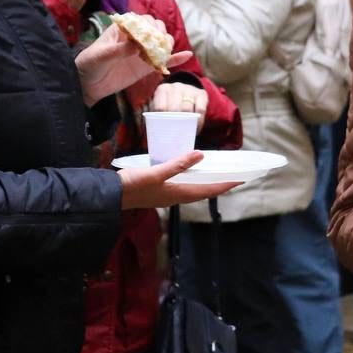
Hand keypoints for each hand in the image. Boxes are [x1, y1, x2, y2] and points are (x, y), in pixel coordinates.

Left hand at [76, 22, 191, 105]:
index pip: (141, 20)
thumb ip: (117, 50)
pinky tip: (187, 55)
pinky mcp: (147, 67)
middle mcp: (136, 39)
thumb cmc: (90, 65)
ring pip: (162, 43)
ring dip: (168, 44)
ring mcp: (143, 53)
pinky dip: (176, 58)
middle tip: (157, 43)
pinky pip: (164, 61)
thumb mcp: (100, 56)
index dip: (148, 25)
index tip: (148, 35)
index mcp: (123, 30)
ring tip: (164, 51)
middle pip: (156, 29)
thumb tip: (136, 45)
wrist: (88, 86)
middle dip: (160, 33)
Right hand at [118, 150, 239, 208]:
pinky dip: (192, 181)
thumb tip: (200, 155)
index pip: (208, 190)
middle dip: (219, 184)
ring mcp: (167, 196)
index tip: (240, 179)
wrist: (111, 195)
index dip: (225, 185)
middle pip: (203, 191)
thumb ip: (178, 164)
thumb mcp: (155, 172)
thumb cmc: (133, 184)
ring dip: (206, 183)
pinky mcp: (160, 192)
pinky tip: (189, 174)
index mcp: (178, 194)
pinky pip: (183, 187)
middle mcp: (176, 197)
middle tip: (232, 176)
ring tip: (216, 174)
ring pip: (193, 190)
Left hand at [149, 82, 207, 132]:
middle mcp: (176, 87)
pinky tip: (196, 128)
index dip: (161, 120)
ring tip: (185, 133)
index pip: (160, 107)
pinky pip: (200, 110)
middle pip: (174, 108)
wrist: (187, 93)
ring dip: (187, 123)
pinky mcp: (201, 94)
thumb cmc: (170, 104)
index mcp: (162, 89)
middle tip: (174, 134)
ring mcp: (189, 89)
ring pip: (187, 109)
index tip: (163, 130)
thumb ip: (154, 114)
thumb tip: (152, 127)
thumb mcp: (159, 105)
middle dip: (174, 122)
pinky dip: (198, 121)